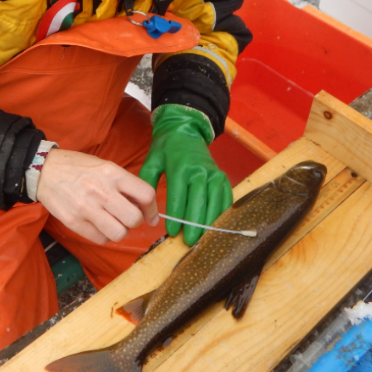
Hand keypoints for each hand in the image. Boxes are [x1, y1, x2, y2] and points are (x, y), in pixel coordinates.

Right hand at [37, 149, 158, 244]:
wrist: (44, 170)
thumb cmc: (78, 168)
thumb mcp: (105, 166)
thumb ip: (124, 184)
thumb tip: (144, 206)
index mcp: (112, 173)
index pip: (145, 195)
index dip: (152, 210)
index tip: (150, 217)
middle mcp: (102, 190)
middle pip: (134, 219)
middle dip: (134, 221)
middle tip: (126, 217)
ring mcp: (86, 208)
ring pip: (119, 233)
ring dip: (119, 231)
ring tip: (111, 223)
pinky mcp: (74, 221)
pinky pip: (100, 240)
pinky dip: (103, 236)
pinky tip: (97, 226)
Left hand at [139, 105, 232, 245]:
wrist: (185, 130)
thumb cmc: (166, 148)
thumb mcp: (152, 161)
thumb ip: (147, 184)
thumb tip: (146, 211)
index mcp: (180, 168)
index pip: (179, 198)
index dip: (176, 218)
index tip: (172, 233)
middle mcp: (200, 171)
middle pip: (198, 203)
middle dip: (194, 224)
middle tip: (188, 242)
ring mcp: (214, 174)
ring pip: (214, 203)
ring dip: (209, 222)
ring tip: (202, 239)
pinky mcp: (222, 177)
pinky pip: (225, 198)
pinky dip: (222, 213)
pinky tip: (217, 226)